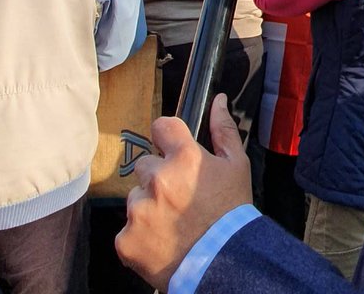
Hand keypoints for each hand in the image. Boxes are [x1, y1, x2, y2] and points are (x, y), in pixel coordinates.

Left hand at [116, 94, 252, 290]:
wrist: (223, 263)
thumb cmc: (232, 213)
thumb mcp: (237, 166)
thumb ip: (223, 130)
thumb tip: (217, 100)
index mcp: (184, 157)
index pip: (161, 126)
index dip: (167, 137)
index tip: (172, 150)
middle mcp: (157, 179)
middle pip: (145, 166)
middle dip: (158, 178)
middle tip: (178, 198)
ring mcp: (138, 210)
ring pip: (135, 198)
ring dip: (148, 207)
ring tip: (171, 224)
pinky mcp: (126, 240)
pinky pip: (127, 230)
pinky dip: (139, 236)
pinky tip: (160, 242)